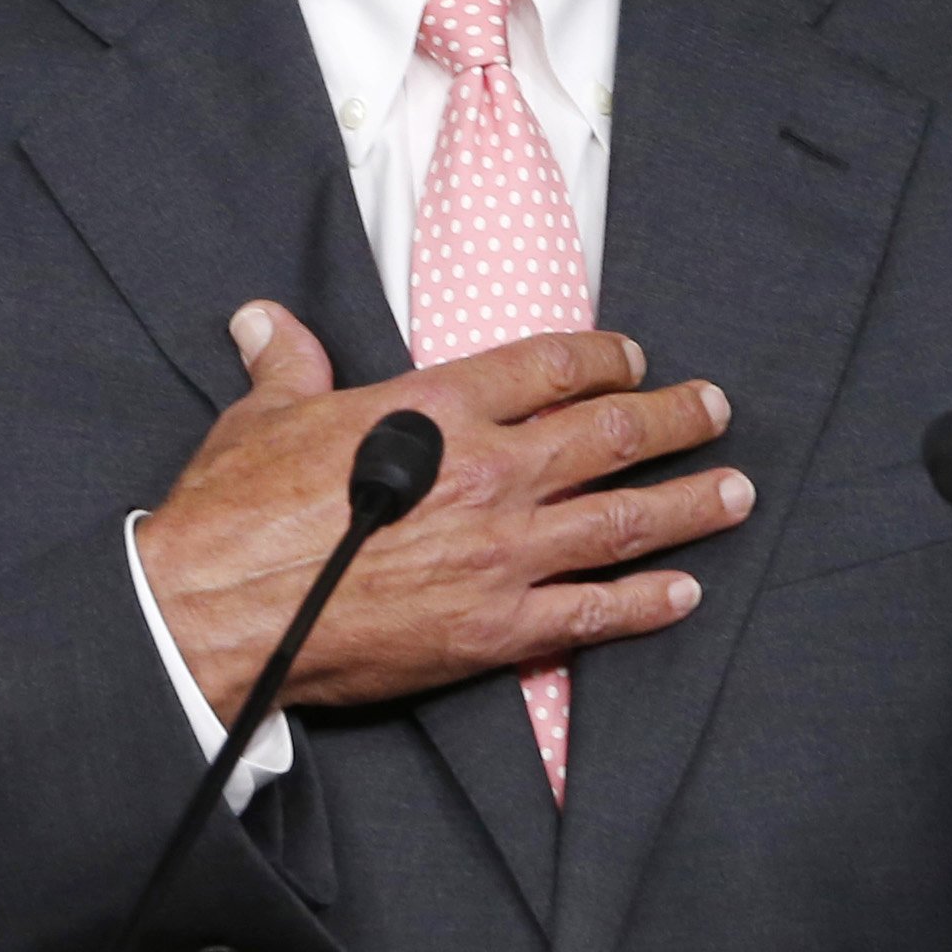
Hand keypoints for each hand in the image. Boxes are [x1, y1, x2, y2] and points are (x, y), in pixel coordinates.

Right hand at [136, 301, 750, 717]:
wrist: (215, 611)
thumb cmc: (236, 513)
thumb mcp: (264, 416)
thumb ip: (288, 364)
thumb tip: (266, 322)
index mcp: (437, 409)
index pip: (548, 367)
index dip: (601, 358)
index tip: (632, 358)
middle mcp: (487, 473)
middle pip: (609, 435)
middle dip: (675, 418)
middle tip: (715, 409)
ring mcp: (500, 554)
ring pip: (624, 521)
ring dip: (690, 503)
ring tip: (736, 491)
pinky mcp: (494, 629)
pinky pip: (593, 614)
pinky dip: (646, 602)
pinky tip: (683, 592)